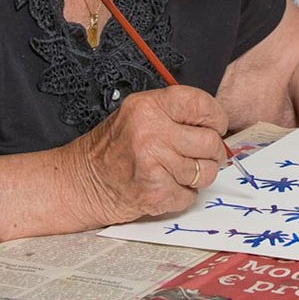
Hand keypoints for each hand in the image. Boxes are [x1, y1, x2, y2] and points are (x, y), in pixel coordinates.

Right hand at [65, 86, 229, 225]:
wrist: (82, 181)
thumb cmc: (114, 148)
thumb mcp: (139, 115)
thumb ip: (175, 114)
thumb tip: (216, 125)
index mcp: (148, 106)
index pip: (201, 104)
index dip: (216, 117)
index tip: (215, 126)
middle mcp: (151, 132)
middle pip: (210, 142)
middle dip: (211, 153)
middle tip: (199, 155)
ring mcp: (152, 163)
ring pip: (205, 172)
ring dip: (196, 176)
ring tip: (176, 172)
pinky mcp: (154, 192)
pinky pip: (190, 195)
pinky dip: (181, 195)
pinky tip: (163, 186)